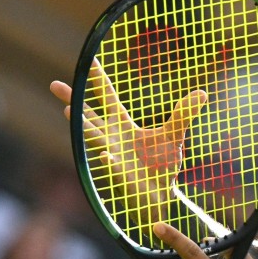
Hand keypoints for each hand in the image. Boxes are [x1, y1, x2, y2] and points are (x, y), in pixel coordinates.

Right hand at [50, 59, 207, 226]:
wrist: (160, 197)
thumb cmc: (160, 166)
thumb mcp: (173, 136)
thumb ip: (182, 115)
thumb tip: (202, 94)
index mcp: (122, 125)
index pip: (107, 97)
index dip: (98, 80)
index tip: (88, 61)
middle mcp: (112, 138)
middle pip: (88, 116)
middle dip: (73, 100)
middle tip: (55, 84)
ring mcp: (113, 156)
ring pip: (94, 138)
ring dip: (82, 126)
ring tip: (68, 110)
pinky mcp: (121, 176)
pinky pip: (112, 167)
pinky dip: (108, 161)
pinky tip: (106, 155)